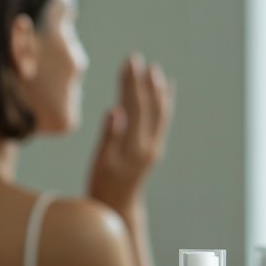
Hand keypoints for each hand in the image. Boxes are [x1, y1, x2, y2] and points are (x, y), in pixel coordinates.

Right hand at [87, 53, 173, 211]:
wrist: (119, 206)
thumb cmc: (103, 184)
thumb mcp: (101, 162)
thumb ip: (110, 136)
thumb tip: (115, 109)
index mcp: (136, 145)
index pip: (136, 107)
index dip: (132, 83)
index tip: (128, 62)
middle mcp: (150, 144)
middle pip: (149, 106)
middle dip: (143, 81)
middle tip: (136, 59)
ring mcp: (154, 146)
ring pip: (159, 112)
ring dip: (156, 89)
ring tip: (153, 69)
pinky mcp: (153, 148)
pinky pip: (161, 120)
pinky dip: (163, 103)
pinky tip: (164, 90)